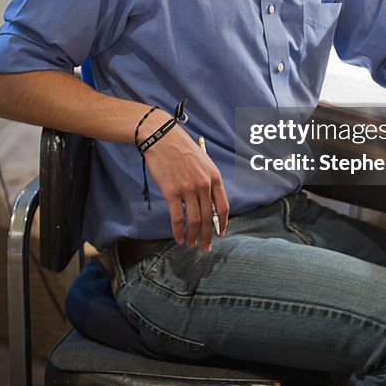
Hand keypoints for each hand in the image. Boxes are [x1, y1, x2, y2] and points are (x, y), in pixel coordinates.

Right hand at [143, 120, 228, 251]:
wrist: (162, 138)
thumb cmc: (181, 149)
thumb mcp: (203, 162)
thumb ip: (207, 182)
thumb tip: (208, 204)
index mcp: (214, 177)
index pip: (223, 206)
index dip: (223, 223)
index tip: (220, 234)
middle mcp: (204, 184)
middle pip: (209, 217)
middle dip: (208, 236)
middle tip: (205, 248)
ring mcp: (188, 189)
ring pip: (195, 220)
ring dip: (193, 236)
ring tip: (191, 244)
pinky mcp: (172, 192)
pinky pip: (178, 217)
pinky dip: (178, 231)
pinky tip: (178, 238)